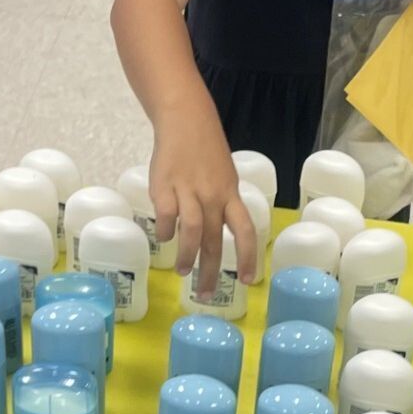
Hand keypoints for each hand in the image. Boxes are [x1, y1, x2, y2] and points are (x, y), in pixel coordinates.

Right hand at [148, 103, 258, 294]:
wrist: (185, 119)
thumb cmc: (205, 150)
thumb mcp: (224, 176)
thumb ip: (222, 202)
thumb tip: (217, 233)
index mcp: (230, 194)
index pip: (245, 231)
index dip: (248, 257)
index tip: (248, 280)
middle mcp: (213, 195)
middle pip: (216, 240)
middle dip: (212, 271)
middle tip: (207, 294)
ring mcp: (189, 190)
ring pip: (192, 232)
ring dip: (187, 257)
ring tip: (183, 272)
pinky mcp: (165, 185)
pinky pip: (166, 215)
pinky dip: (165, 231)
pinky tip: (164, 237)